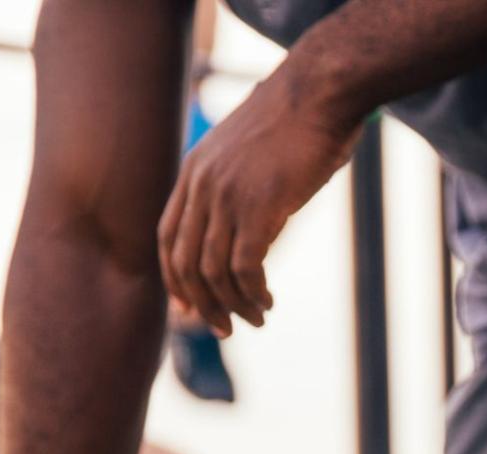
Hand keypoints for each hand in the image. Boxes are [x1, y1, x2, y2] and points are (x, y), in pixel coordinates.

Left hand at [157, 67, 361, 336]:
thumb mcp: (250, 150)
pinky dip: (253, 293)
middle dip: (202, 304)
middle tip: (225, 329)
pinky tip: (268, 301)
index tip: (189, 307)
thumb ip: (236, 182)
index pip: (167, 237)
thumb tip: (248, 215)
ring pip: (213, 271)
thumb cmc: (297, 120)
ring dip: (233, 305)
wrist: (319, 92)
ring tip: (256, 319)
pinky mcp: (258, 207)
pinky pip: (244, 268)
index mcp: (194, 171)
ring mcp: (227, 196)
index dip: (175, 279)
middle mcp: (202, 185)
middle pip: (185, 262)